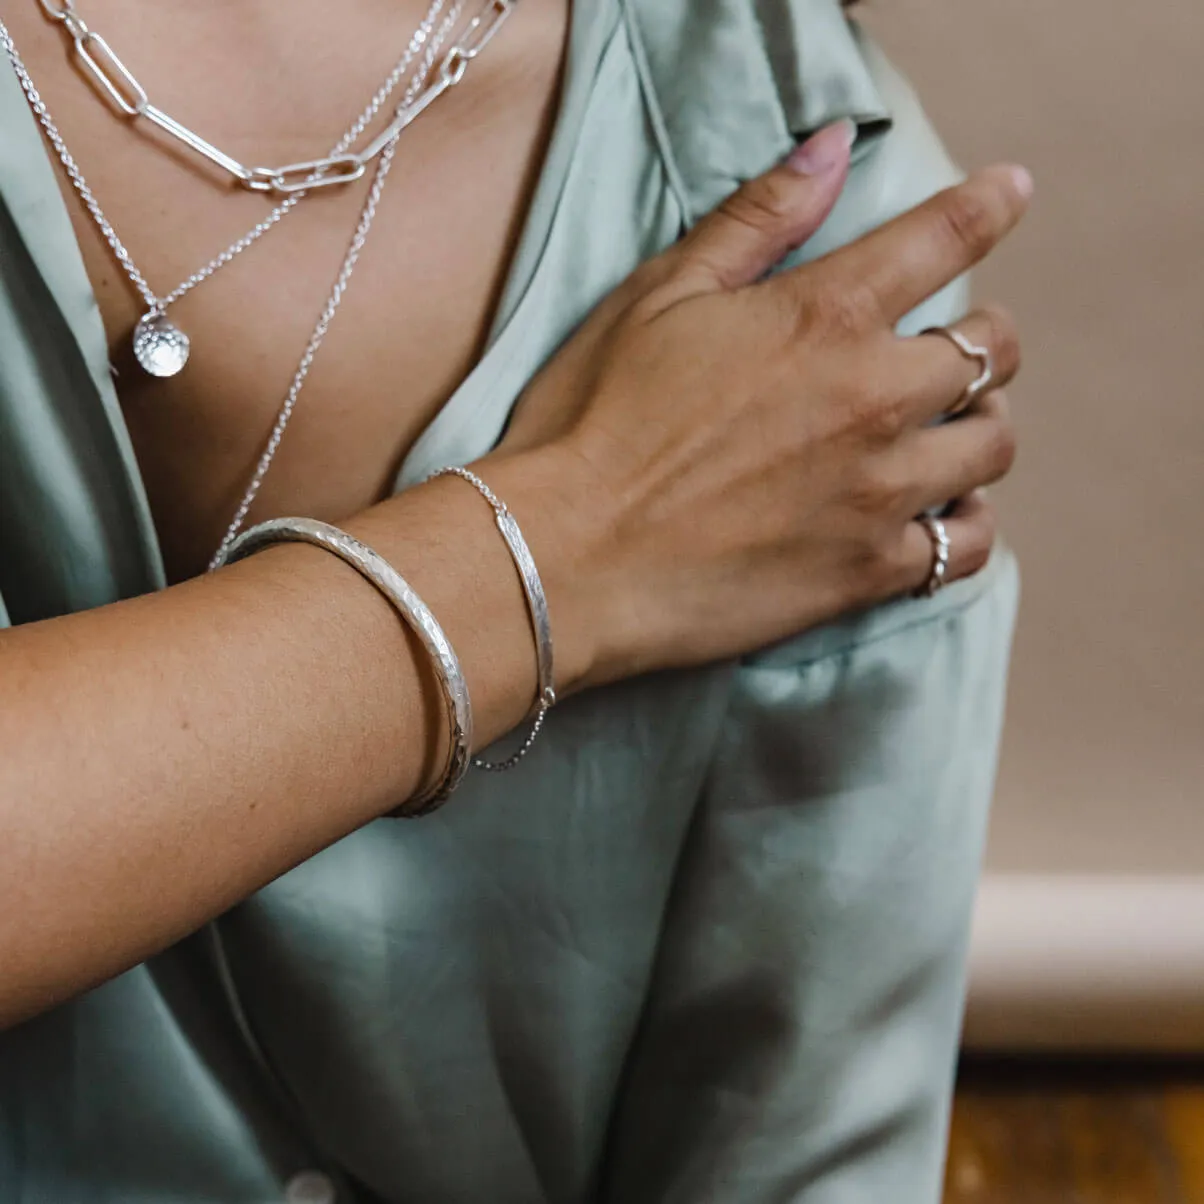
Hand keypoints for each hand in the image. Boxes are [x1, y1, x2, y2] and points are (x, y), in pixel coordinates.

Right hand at [491, 123, 1029, 688]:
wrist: (567, 557)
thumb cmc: (595, 420)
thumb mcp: (657, 296)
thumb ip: (756, 222)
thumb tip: (835, 147)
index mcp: (822, 316)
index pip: (942, 238)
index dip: (987, 207)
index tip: (1008, 194)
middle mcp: (872, 398)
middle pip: (992, 351)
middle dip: (986, 337)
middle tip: (957, 346)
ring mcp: (877, 492)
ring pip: (992, 447)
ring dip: (981, 428)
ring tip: (952, 431)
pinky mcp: (864, 572)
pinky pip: (963, 549)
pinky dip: (965, 526)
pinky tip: (941, 515)